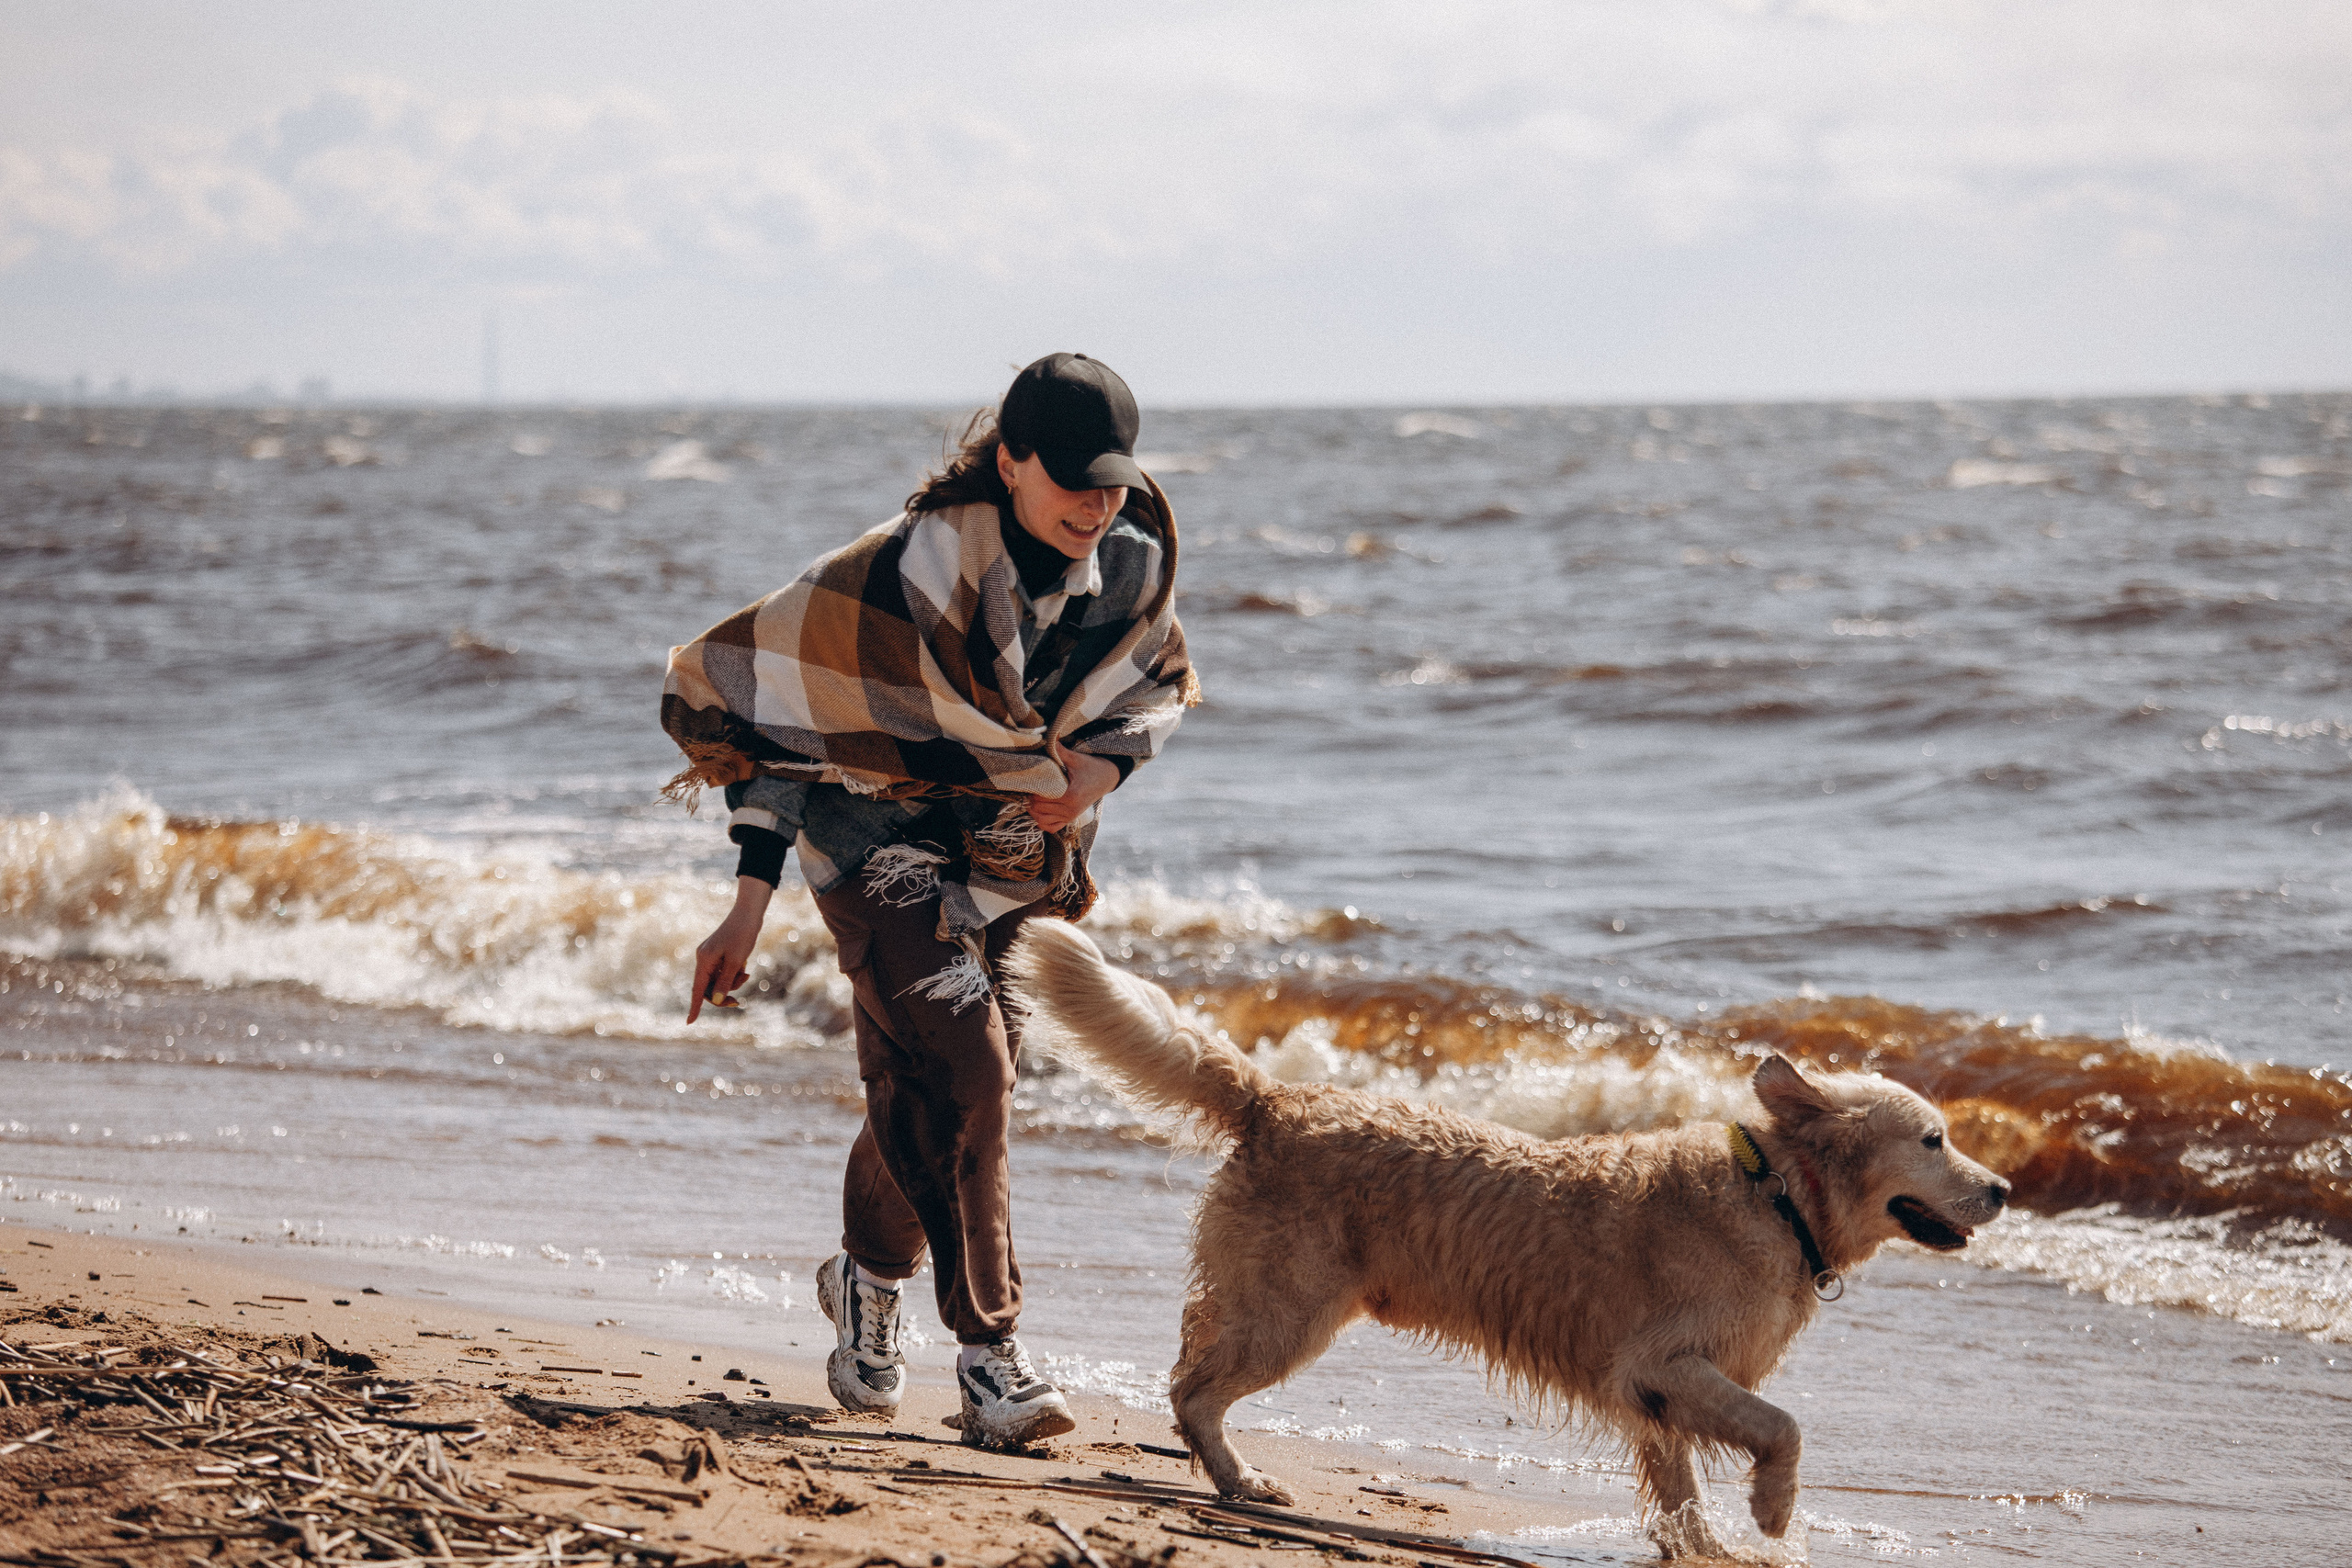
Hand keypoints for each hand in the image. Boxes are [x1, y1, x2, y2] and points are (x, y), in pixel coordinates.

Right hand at [688, 876, 773, 1021]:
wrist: (749, 913)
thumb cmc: (743, 935)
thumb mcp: (736, 962)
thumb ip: (725, 982)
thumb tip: (715, 999)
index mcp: (704, 960)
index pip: (697, 989)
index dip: (694, 1006)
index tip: (690, 1022)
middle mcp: (703, 959)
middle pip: (707, 987)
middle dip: (723, 993)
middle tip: (738, 1001)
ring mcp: (710, 956)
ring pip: (717, 980)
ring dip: (732, 983)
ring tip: (746, 973)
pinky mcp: (719, 954)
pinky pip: (723, 971)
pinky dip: (733, 974)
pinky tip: (744, 967)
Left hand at [1028, 738, 1118, 832]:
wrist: (1107, 778)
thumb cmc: (1090, 767)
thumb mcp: (1075, 758)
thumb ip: (1059, 749)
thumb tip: (1047, 736)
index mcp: (1071, 795)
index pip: (1040, 798)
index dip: (1031, 789)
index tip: (1030, 779)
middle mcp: (1070, 810)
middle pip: (1038, 809)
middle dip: (1030, 798)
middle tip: (1029, 786)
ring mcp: (1070, 817)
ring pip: (1042, 821)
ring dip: (1034, 811)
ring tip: (1033, 797)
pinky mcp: (1070, 820)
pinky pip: (1051, 827)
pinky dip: (1042, 821)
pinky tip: (1041, 810)